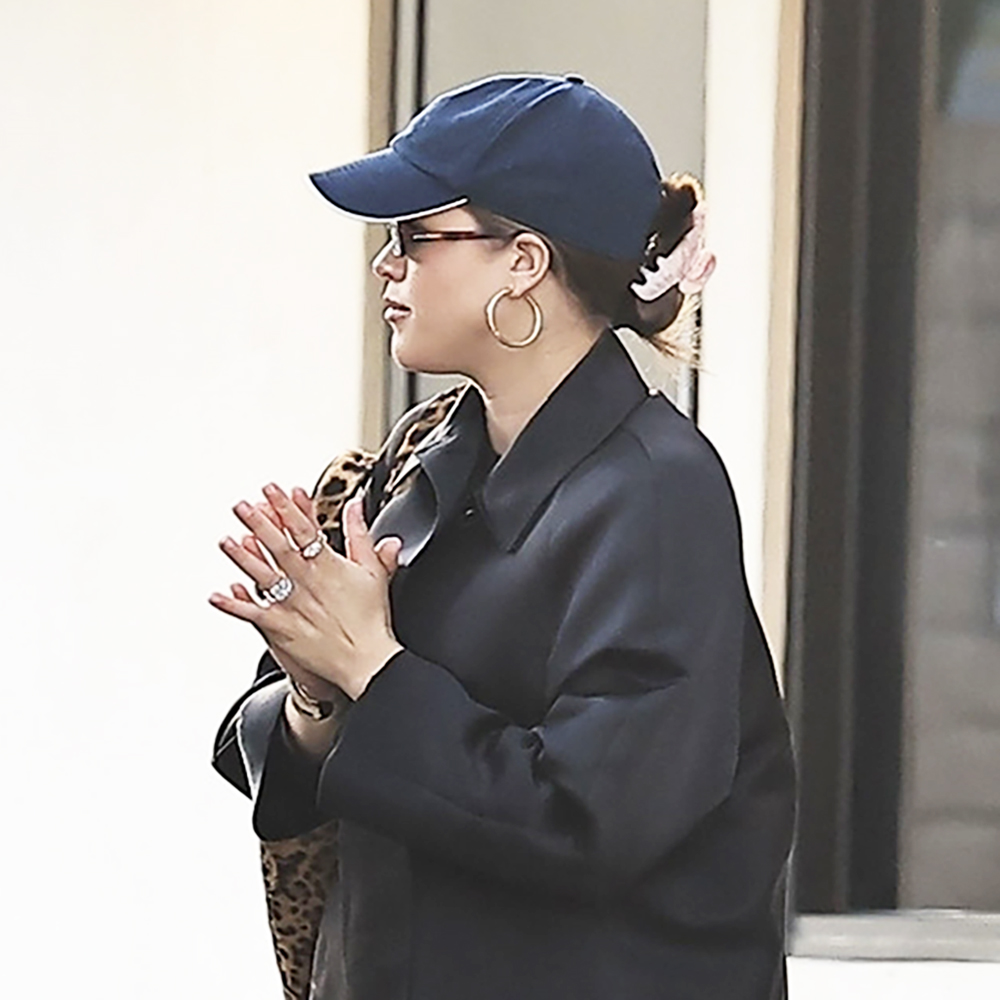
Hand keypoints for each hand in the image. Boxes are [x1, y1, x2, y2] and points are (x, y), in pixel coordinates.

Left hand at [209, 484, 403, 699]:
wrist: (367, 661)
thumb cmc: (371, 619)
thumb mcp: (374, 571)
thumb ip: (362, 535)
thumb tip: (357, 506)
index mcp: (329, 566)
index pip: (304, 529)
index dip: (286, 507)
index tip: (272, 490)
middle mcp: (308, 582)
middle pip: (279, 547)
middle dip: (258, 524)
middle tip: (241, 506)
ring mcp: (293, 605)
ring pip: (263, 575)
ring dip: (242, 558)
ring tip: (225, 541)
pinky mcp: (283, 628)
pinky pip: (254, 613)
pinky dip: (234, 604)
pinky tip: (217, 595)